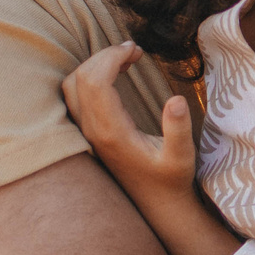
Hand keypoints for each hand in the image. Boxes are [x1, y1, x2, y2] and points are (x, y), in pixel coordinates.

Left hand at [61, 43, 194, 203]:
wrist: (156, 204)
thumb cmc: (171, 179)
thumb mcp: (182, 157)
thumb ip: (178, 129)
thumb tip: (176, 100)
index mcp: (112, 133)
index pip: (95, 82)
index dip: (112, 57)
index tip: (137, 50)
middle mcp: (93, 131)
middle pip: (80, 78)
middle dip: (105, 55)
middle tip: (134, 51)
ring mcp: (87, 132)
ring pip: (72, 86)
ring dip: (95, 64)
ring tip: (125, 59)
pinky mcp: (89, 132)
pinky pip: (75, 96)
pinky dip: (89, 76)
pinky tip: (115, 75)